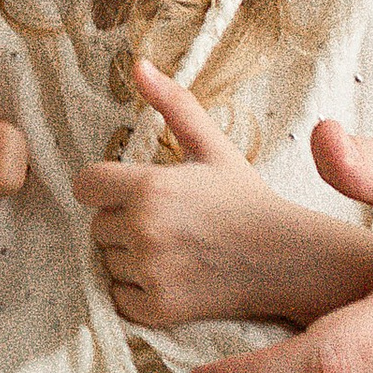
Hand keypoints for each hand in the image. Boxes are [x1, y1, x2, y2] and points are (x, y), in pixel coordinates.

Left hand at [75, 60, 372, 329]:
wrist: (287, 258)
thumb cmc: (247, 199)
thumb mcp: (212, 146)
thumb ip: (172, 104)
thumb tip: (137, 64)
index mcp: (149, 186)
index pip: (84, 185)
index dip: (104, 187)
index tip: (130, 192)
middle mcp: (143, 228)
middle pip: (96, 225)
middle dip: (122, 222)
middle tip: (167, 222)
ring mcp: (150, 271)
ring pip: (107, 262)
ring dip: (129, 258)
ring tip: (173, 249)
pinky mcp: (159, 308)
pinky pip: (118, 298)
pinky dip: (136, 293)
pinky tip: (171, 277)